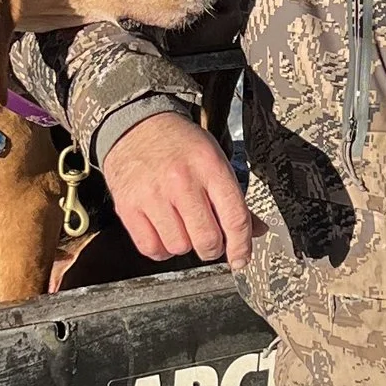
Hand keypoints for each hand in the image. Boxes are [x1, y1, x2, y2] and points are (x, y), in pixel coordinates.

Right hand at [102, 111, 255, 267]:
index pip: (234, 218)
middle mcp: (181, 181)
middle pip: (207, 239)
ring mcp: (152, 195)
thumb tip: (256, 230)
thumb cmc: (178, 144)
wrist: (135, 126)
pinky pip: (151, 248)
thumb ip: (233, 197)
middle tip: (208, 240)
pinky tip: (163, 232)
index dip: (241, 246)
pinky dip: (160, 248)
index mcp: (209, 166)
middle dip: (212, 248)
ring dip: (184, 245)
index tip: (241, 259)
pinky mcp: (128, 207)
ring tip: (181, 226)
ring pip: (179, 247)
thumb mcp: (213, 159)